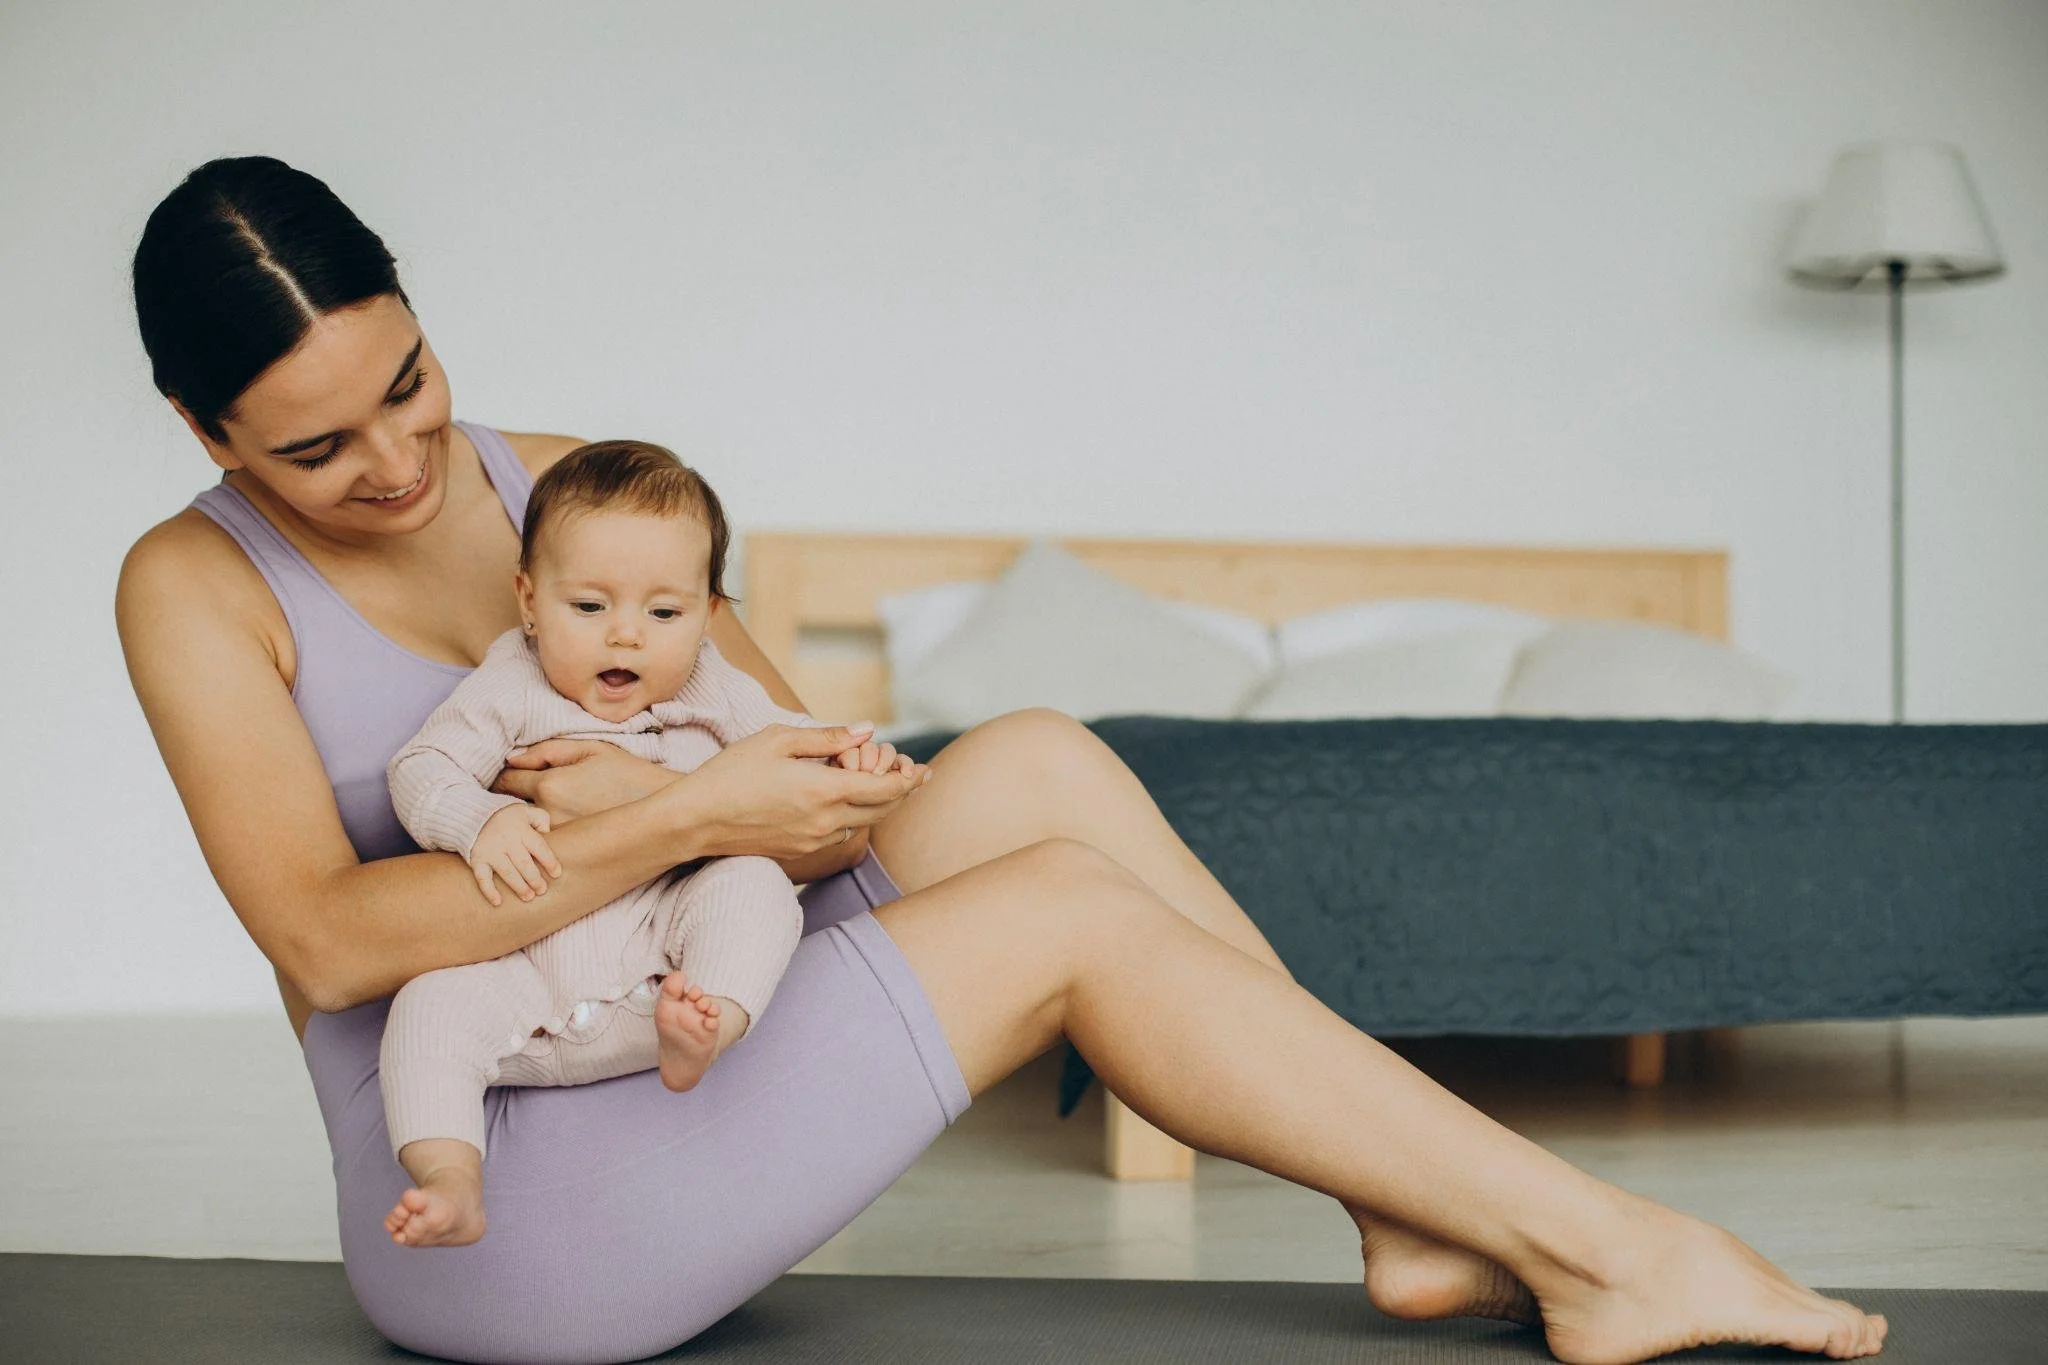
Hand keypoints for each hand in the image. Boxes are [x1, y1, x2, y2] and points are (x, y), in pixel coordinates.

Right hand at [468, 804, 562, 905]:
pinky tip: (498, 902)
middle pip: (523, 863)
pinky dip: (488, 890)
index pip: (539, 847)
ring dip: (519, 887)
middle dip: (534, 879)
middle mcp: (506, 841)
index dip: (549, 861)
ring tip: (529, 897)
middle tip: (542, 890)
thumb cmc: (509, 817)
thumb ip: (541, 819)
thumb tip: (549, 834)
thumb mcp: (526, 811)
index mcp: (521, 829)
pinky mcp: (477, 859)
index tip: (557, 874)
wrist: (475, 815)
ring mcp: (490, 851)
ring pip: (507, 872)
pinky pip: (482, 877)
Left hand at [491, 739, 672, 825]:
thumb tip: (512, 758)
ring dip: (521, 821)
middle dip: (507, 800)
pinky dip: (539, 836)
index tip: (506, 775)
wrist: (660, 806)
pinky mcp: (570, 853)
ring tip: (530, 814)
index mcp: (551, 784)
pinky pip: (541, 842)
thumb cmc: (627, 772)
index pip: (505, 781)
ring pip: (523, 829)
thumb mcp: (589, 749)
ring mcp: (559, 838)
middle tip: (514, 795)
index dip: (503, 776)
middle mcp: (549, 815)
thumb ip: (546, 751)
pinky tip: (550, 829)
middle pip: (508, 808)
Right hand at [677, 723, 929, 860]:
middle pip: (882, 810)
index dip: (910, 779)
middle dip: (903, 792)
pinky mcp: (800, 851)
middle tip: (915, 776)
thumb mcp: (778, 740)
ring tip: (879, 782)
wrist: (694, 821)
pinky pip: (839, 833)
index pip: (886, 788)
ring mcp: (814, 841)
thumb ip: (828, 737)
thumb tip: (866, 730)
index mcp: (824, 790)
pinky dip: (852, 815)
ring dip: (876, 804)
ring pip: (862, 824)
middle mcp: (826, 822)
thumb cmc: (732, 773)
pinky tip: (843, 798)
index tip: (925, 769)